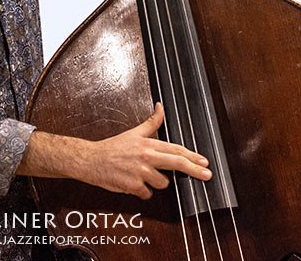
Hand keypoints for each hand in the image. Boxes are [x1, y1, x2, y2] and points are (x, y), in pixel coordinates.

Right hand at [79, 103, 211, 199]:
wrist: (92, 160)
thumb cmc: (113, 147)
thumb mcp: (134, 133)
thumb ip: (151, 122)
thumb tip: (160, 107)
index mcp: (148, 144)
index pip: (175, 148)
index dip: (192, 155)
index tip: (204, 161)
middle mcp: (146, 156)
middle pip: (176, 163)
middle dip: (194, 170)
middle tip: (207, 175)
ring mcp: (140, 172)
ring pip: (163, 183)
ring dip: (156, 182)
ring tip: (142, 174)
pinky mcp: (134, 186)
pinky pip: (148, 194)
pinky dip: (143, 191)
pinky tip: (134, 183)